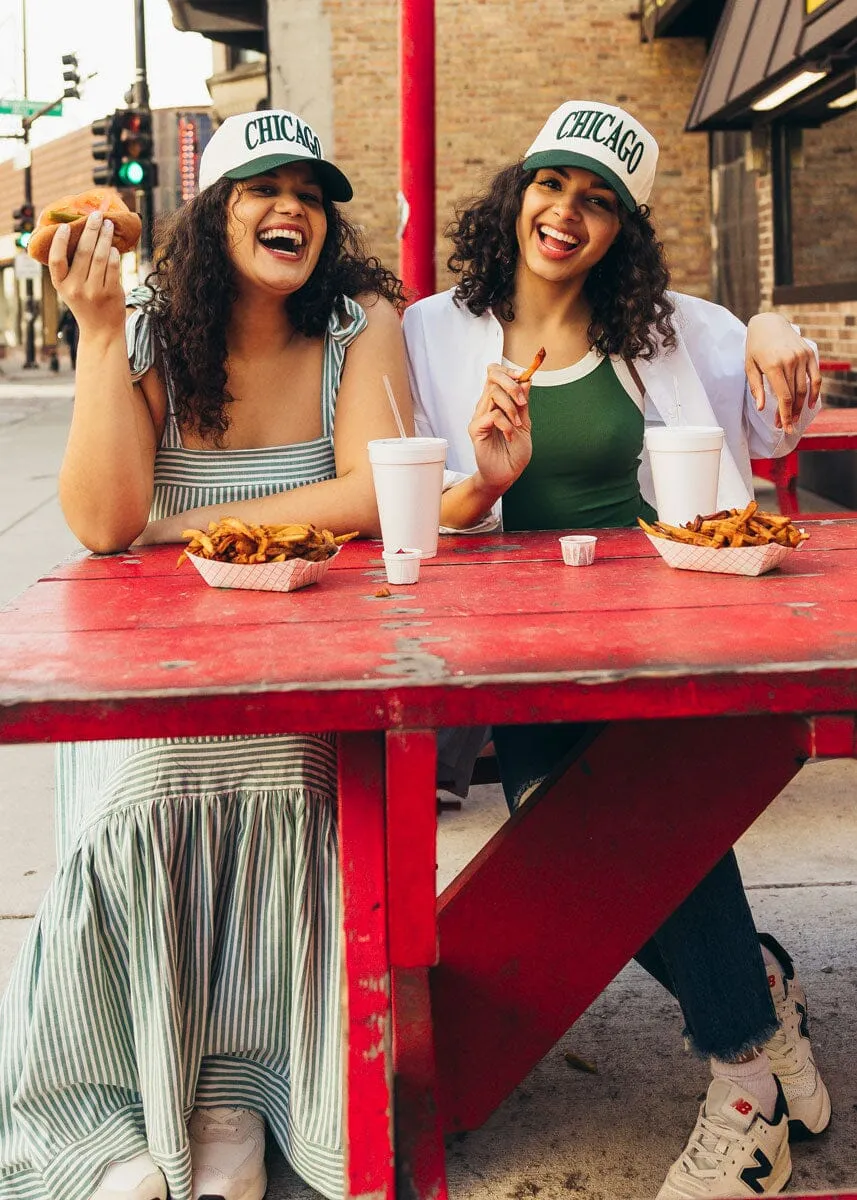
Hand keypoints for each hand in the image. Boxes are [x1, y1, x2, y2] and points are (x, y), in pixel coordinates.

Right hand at [48, 209, 126, 339]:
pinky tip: (114, 247)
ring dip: (105, 237)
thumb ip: (72, 269)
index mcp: (61, 285)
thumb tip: (81, 235)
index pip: (56, 260)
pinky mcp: (111, 293)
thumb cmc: (85, 304)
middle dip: (91, 230)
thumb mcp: (71, 289)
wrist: (101, 331)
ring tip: (108, 225)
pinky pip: (114, 267)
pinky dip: (114, 254)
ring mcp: (94, 291)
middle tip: (96, 215)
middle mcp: (75, 288)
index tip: (65, 226)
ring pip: (101, 256)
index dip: (59, 241)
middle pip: (82, 252)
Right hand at [468, 363, 532, 490]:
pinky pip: (493, 416)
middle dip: (512, 385)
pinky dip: (506, 424)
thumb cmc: (515, 452)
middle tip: (522, 402)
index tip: (524, 376)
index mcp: (496, 403)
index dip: (508, 371)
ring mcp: (479, 417)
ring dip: (511, 407)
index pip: (495, 374)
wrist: (507, 474)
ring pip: (493, 394)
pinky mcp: (476, 429)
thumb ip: (523, 403)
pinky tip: (510, 435)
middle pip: (493, 377)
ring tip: (518, 424)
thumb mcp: (525, 423)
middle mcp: (485, 406)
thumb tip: (526, 380)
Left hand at [746, 313, 820, 435]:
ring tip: (796, 418)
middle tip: (787, 426)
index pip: (784, 396)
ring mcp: (802, 357)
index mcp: (773, 365)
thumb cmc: (755, 347)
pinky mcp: (809, 354)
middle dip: (791, 413)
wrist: (769, 323)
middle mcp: (790, 361)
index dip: (785, 414)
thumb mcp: (749, 367)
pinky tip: (811, 404)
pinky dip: (815, 391)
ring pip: (805, 388)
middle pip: (795, 395)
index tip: (784, 427)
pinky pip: (816, 377)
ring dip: (801, 406)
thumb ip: (756, 388)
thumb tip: (761, 408)